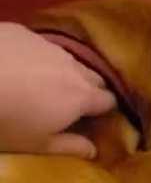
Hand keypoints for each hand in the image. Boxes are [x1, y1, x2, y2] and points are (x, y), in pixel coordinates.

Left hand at [0, 23, 116, 157]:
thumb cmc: (6, 121)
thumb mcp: (36, 143)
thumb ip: (69, 146)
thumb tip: (93, 151)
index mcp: (81, 97)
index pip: (108, 101)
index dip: (105, 110)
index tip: (95, 119)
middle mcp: (71, 66)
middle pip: (94, 77)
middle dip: (89, 89)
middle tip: (71, 104)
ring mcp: (48, 46)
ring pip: (68, 59)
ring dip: (64, 72)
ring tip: (44, 84)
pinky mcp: (23, 32)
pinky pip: (40, 46)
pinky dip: (37, 58)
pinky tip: (18, 66)